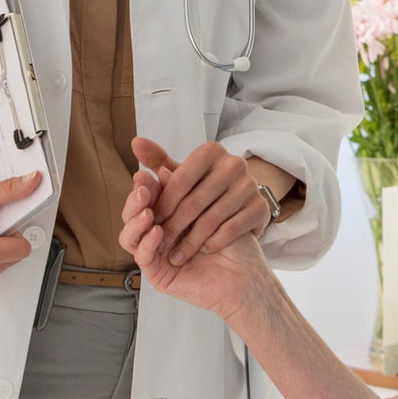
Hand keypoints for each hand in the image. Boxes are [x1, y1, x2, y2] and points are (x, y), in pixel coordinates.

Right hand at [120, 167, 272, 320]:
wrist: (245, 272)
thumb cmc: (229, 238)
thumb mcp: (208, 206)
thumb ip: (185, 187)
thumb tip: (161, 168)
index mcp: (165, 217)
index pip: (143, 199)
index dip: (143, 187)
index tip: (144, 174)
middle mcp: (155, 236)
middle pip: (131, 217)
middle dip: (134, 202)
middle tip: (143, 190)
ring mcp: (155, 256)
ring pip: (129, 237)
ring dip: (135, 222)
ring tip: (148, 212)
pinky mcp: (158, 274)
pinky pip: (143, 257)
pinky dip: (147, 243)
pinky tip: (157, 232)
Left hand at [129, 137, 273, 267]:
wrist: (243, 205)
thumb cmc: (205, 190)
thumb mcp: (184, 175)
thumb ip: (159, 161)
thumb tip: (136, 143)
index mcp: (211, 151)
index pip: (179, 180)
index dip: (162, 204)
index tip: (149, 222)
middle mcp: (234, 163)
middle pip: (193, 202)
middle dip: (172, 227)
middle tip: (158, 243)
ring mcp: (250, 185)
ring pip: (210, 219)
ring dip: (190, 242)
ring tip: (176, 255)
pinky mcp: (260, 207)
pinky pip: (230, 229)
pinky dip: (213, 243)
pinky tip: (203, 250)